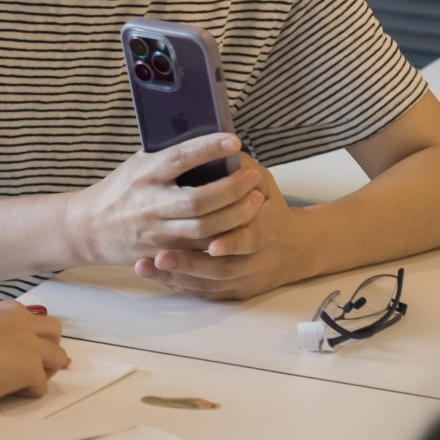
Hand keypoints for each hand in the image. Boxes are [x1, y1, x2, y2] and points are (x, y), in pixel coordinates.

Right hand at [0, 309, 68, 400]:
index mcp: (10, 316)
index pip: (40, 322)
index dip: (41, 338)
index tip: (35, 350)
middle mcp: (25, 327)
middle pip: (55, 334)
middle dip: (51, 351)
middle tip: (36, 367)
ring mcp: (32, 347)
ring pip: (58, 359)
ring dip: (45, 372)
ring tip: (23, 382)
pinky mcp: (32, 368)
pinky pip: (41, 387)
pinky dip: (28, 393)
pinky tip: (10, 392)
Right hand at [64, 133, 265, 265]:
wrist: (88, 229)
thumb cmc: (119, 191)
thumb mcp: (137, 165)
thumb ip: (167, 155)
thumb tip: (207, 136)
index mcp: (143, 174)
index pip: (179, 158)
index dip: (208, 149)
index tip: (234, 140)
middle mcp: (149, 204)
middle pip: (198, 200)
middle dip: (232, 189)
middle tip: (254, 177)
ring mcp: (156, 233)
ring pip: (204, 230)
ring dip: (236, 216)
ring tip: (256, 201)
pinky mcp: (162, 254)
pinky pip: (199, 251)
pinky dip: (224, 241)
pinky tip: (242, 229)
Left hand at [133, 153, 310, 299]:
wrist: (294, 248)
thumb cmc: (271, 208)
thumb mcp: (265, 184)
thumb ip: (243, 167)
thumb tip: (217, 148)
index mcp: (267, 227)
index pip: (249, 237)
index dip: (229, 242)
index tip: (208, 244)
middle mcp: (256, 257)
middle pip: (222, 267)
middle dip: (189, 262)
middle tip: (158, 257)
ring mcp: (245, 277)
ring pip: (209, 283)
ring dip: (177, 275)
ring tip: (146, 266)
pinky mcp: (234, 290)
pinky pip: (204, 292)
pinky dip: (179, 284)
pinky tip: (154, 274)